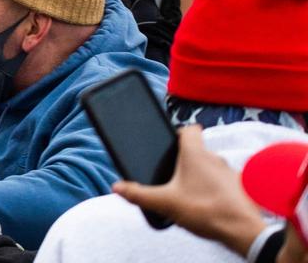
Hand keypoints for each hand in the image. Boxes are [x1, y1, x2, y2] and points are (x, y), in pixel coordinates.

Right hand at [114, 126, 266, 255]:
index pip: (190, 129)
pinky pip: (224, 183)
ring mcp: (231, 173)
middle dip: (185, 161)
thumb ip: (138, 194)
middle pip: (198, 151)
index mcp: (195, 154)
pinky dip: (215, 189)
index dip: (178, 133)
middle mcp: (216, 158)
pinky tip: (208, 204)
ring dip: (201, 176)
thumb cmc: (206, 210)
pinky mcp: (241, 188)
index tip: (170, 143)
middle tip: (173, 177)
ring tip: (190, 194)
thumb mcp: (165, 203)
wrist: (244, 231)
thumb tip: (117, 187)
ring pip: (211, 168)